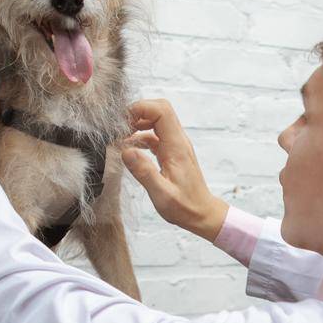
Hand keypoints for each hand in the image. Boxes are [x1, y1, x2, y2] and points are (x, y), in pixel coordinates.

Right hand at [123, 99, 227, 240]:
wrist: (202, 214)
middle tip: (120, 128)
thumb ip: (144, 172)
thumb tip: (125, 151)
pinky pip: (155, 135)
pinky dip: (141, 136)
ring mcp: (176, 145)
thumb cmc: (184, 207)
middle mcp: (178, 141)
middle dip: (137, 112)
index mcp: (177, 147)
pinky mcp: (172, 152)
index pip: (161, 111)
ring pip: (157, 120)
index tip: (122, 122)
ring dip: (138, 124)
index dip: (140, 109)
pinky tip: (130, 149)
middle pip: (159, 109)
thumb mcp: (162, 194)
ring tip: (121, 138)